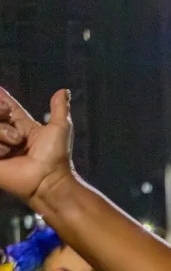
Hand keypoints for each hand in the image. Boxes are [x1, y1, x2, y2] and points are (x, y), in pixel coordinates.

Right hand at [0, 88, 74, 202]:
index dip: (1, 99)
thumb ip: (60, 108)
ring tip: (14, 148)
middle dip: (3, 119)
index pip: (6, 107)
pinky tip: (6, 155)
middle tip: (17, 137)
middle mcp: (7, 134)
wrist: (47, 180)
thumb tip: (64, 91)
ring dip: (2, 134)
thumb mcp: (60, 128)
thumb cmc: (56, 157)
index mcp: (22, 126)